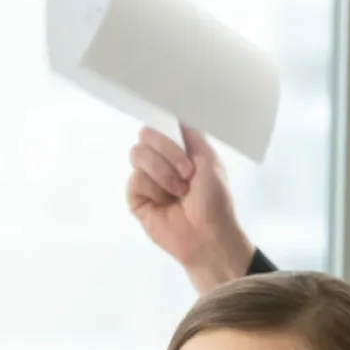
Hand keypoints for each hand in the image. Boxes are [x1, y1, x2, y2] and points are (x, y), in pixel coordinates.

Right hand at [127, 124, 253, 293]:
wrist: (208, 234)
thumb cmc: (215, 199)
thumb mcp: (209, 159)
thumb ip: (191, 134)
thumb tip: (174, 115)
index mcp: (178, 150)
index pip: (159, 125)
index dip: (163, 128)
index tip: (175, 136)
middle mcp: (160, 162)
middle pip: (145, 136)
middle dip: (167, 152)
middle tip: (187, 172)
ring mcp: (147, 180)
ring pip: (138, 155)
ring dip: (163, 173)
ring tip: (179, 192)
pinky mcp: (136, 199)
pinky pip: (135, 180)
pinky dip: (153, 189)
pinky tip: (165, 203)